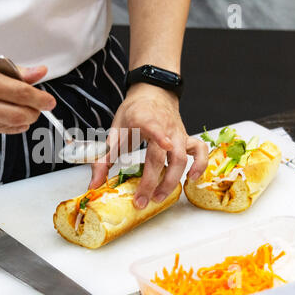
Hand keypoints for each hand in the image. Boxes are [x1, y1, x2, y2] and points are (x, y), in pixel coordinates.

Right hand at [0, 43, 55, 134]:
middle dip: (34, 112)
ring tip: (22, 111)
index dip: (42, 99)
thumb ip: (11, 70)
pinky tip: (3, 117)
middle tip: (36, 106)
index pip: (24, 94)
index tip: (49, 101)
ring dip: (21, 120)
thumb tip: (37, 73)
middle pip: (20, 116)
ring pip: (8, 127)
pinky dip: (4, 126)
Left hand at [89, 83, 207, 208]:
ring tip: (159, 197)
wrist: (152, 94)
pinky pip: (200, 151)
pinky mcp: (187, 137)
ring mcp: (178, 133)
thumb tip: (94, 184)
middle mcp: (165, 127)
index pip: (154, 127)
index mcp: (144, 119)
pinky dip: (200, 165)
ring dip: (172, 180)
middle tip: (141, 200)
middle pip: (162, 155)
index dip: (160, 136)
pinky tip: (192, 179)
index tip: (166, 145)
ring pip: (182, 158)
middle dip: (152, 181)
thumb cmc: (133, 113)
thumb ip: (104, 158)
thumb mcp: (115, 131)